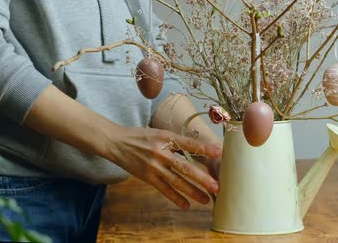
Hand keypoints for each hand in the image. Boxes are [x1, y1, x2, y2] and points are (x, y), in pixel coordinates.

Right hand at [103, 126, 221, 208]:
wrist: (117, 142)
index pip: (189, 144)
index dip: (204, 149)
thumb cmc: (141, 137)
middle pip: (185, 167)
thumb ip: (176, 141)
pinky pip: (164, 189)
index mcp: (166, 137)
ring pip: (177, 181)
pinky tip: (186, 205)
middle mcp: (161, 152)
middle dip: (202, 178)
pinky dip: (175, 198)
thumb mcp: (159, 133)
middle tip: (216, 186)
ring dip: (192, 192)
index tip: (219, 153)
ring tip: (206, 200)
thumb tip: (198, 148)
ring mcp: (154, 166)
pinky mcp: (147, 177)